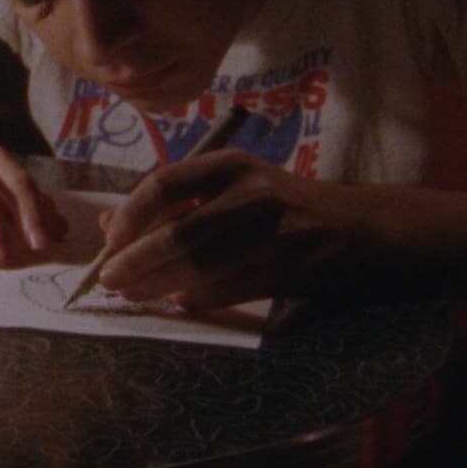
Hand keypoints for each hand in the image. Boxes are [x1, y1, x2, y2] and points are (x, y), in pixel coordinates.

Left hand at [97, 148, 351, 308]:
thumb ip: (175, 203)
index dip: (131, 213)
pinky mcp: (285, 271)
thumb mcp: (233, 188)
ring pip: (198, 267)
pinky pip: (225, 290)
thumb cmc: (282, 206)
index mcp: (233, 165)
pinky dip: (195, 298)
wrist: (357, 230)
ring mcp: (272, 234)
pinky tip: (177, 301)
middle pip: (178, 232)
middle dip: (136, 261)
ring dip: (158, 285)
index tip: (109, 238)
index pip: (166, 182)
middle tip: (109, 278)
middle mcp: (252, 194)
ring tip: (132, 294)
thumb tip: (109, 226)